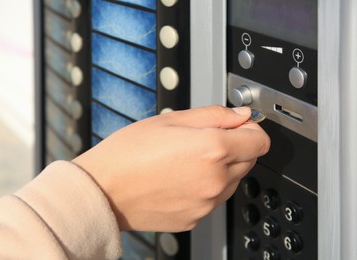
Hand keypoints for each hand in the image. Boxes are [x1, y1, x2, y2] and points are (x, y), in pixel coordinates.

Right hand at [72, 105, 269, 231]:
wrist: (104, 190)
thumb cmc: (129, 153)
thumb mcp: (172, 119)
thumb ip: (214, 115)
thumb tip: (241, 116)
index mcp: (213, 149)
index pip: (260, 141)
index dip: (251, 130)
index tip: (239, 127)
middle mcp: (215, 179)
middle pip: (249, 160)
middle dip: (235, 147)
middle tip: (203, 141)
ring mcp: (207, 203)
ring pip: (232, 181)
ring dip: (221, 169)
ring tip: (187, 162)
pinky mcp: (196, 218)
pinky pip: (213, 199)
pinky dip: (205, 188)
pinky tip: (180, 180)